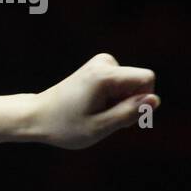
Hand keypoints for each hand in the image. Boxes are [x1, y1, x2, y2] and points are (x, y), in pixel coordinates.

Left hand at [28, 53, 158, 148]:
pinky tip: (94, 107)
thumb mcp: (99, 127)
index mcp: (104, 75)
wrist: (36, 116)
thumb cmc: (64, 125)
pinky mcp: (98, 68)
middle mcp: (103, 62)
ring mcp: (100, 63)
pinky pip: (123, 84)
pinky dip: (113, 99)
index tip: (119, 114)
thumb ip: (129, 113)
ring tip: (95, 113)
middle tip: (103, 118)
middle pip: (141, 82)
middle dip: (131, 103)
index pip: (147, 79)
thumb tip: (154, 100)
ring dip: (120, 103)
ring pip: (132, 85)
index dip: (141, 100)